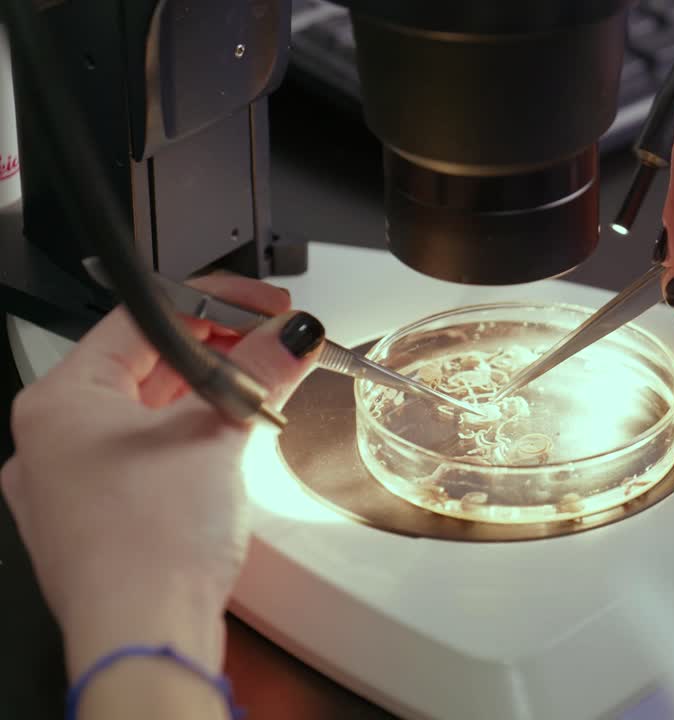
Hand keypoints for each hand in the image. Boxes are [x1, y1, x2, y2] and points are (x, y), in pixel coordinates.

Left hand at [1, 275, 322, 701]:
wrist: (142, 636)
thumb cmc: (149, 545)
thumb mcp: (216, 435)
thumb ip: (259, 373)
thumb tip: (290, 336)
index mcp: (58, 401)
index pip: (143, 320)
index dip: (214, 305)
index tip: (261, 307)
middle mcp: (49, 441)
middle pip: (144, 367)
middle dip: (216, 355)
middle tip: (272, 347)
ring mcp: (67, 485)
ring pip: (144, 415)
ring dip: (205, 399)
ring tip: (258, 396)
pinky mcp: (94, 521)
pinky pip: (143, 459)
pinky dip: (186, 443)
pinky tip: (223, 447)